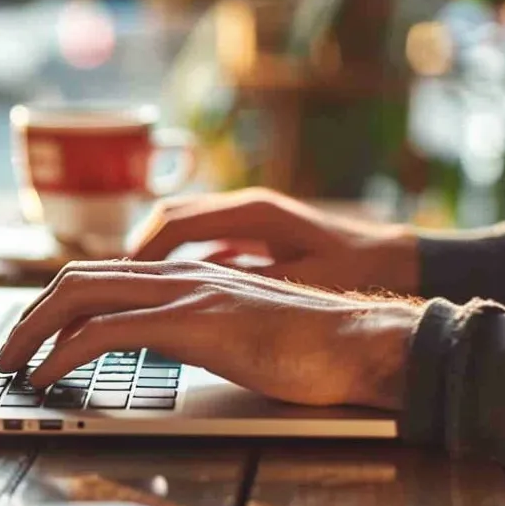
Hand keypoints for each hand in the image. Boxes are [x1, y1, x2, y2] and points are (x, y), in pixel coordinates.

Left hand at [0, 260, 419, 409]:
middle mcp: (180, 273)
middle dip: (29, 316)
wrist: (359, 342)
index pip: (101, 275)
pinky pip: (108, 330)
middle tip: (6, 354)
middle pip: (77, 278)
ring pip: (82, 295)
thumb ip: (196, 331)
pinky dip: (66, 351)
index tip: (30, 335)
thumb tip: (160, 351)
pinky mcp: (194, 323)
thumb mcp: (236, 335)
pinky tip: (51, 373)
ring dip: (34, 332)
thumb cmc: (309, 348)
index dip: (54, 301)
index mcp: (189, 274)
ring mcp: (186, 293)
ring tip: (14, 367)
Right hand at [131, 188, 418, 294]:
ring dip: (153, 260)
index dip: (144, 253)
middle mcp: (245, 207)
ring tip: (124, 294)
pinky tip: (164, 294)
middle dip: (137, 253)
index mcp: (254, 213)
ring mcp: (248, 220)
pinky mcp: (252, 237)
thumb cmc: (357, 272)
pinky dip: (176, 264)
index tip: (118, 284)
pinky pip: (200, 243)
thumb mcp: (303, 285)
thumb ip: (252, 287)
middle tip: (107, 289)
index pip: (176, 223)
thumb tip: (200, 298)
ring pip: (181, 230)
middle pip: (169, 219)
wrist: (397, 261)